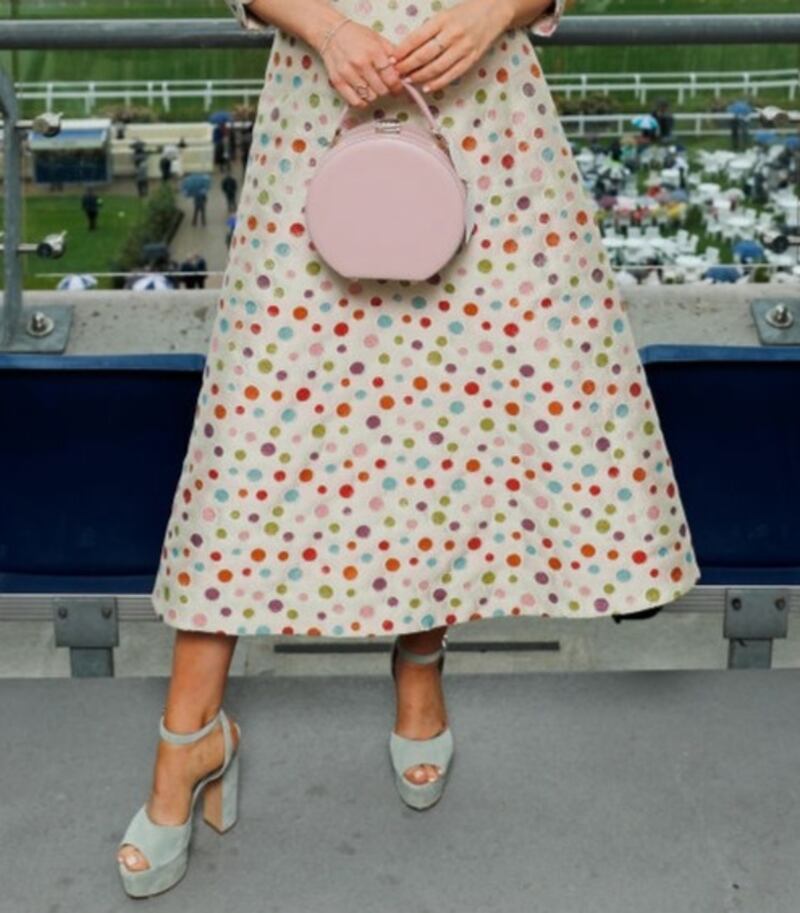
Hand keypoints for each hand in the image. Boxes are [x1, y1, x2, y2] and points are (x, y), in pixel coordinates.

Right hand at [318, 17, 405, 108]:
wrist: (330, 33)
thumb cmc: (356, 35)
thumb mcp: (378, 38)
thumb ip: (392, 54)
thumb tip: (402, 69)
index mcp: (373, 52)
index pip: (391, 78)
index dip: (397, 85)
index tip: (397, 86)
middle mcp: (361, 64)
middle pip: (382, 90)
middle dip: (386, 89)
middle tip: (384, 85)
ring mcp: (348, 74)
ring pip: (370, 97)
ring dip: (374, 95)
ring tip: (372, 87)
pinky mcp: (338, 82)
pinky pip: (355, 102)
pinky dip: (362, 102)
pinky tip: (363, 94)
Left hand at [391, 0, 512, 93]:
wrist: (495, 10)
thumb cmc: (466, 13)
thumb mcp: (445, 15)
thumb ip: (429, 30)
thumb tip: (407, 49)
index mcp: (443, 19)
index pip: (417, 37)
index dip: (403, 50)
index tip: (391, 59)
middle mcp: (452, 34)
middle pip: (425, 55)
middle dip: (408, 66)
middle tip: (396, 73)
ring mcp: (463, 48)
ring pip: (436, 67)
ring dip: (420, 76)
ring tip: (408, 81)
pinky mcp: (471, 59)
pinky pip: (451, 75)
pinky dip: (437, 83)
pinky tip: (426, 87)